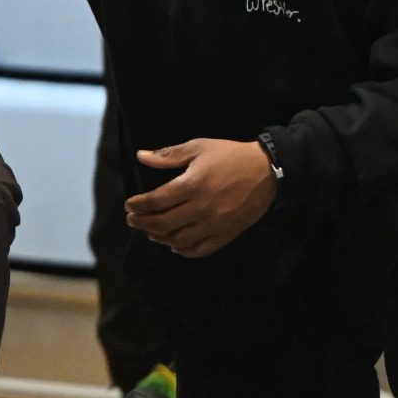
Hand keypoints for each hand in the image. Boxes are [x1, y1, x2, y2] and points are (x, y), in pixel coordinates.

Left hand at [126, 137, 277, 258]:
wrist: (267, 171)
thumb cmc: (230, 155)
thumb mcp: (198, 148)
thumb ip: (168, 155)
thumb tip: (141, 156)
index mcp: (192, 184)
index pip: (156, 201)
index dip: (138, 205)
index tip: (129, 205)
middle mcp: (201, 208)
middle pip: (163, 223)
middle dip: (142, 223)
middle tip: (132, 220)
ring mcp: (214, 224)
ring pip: (178, 240)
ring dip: (159, 237)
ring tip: (150, 231)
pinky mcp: (226, 234)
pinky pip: (200, 250)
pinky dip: (183, 250)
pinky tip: (175, 245)